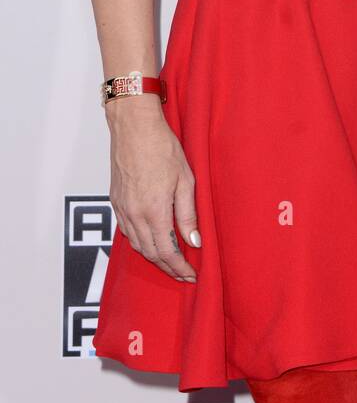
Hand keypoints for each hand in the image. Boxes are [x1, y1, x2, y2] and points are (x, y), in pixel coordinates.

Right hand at [105, 95, 198, 279]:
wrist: (134, 128)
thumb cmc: (162, 148)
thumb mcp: (185, 180)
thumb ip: (188, 214)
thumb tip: (194, 242)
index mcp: (154, 211)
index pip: (167, 252)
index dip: (180, 268)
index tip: (192, 275)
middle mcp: (134, 214)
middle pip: (150, 254)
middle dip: (168, 268)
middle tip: (184, 274)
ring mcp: (122, 209)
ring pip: (136, 246)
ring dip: (153, 258)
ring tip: (170, 262)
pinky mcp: (115, 202)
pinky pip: (126, 232)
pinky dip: (140, 243)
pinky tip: (151, 241)